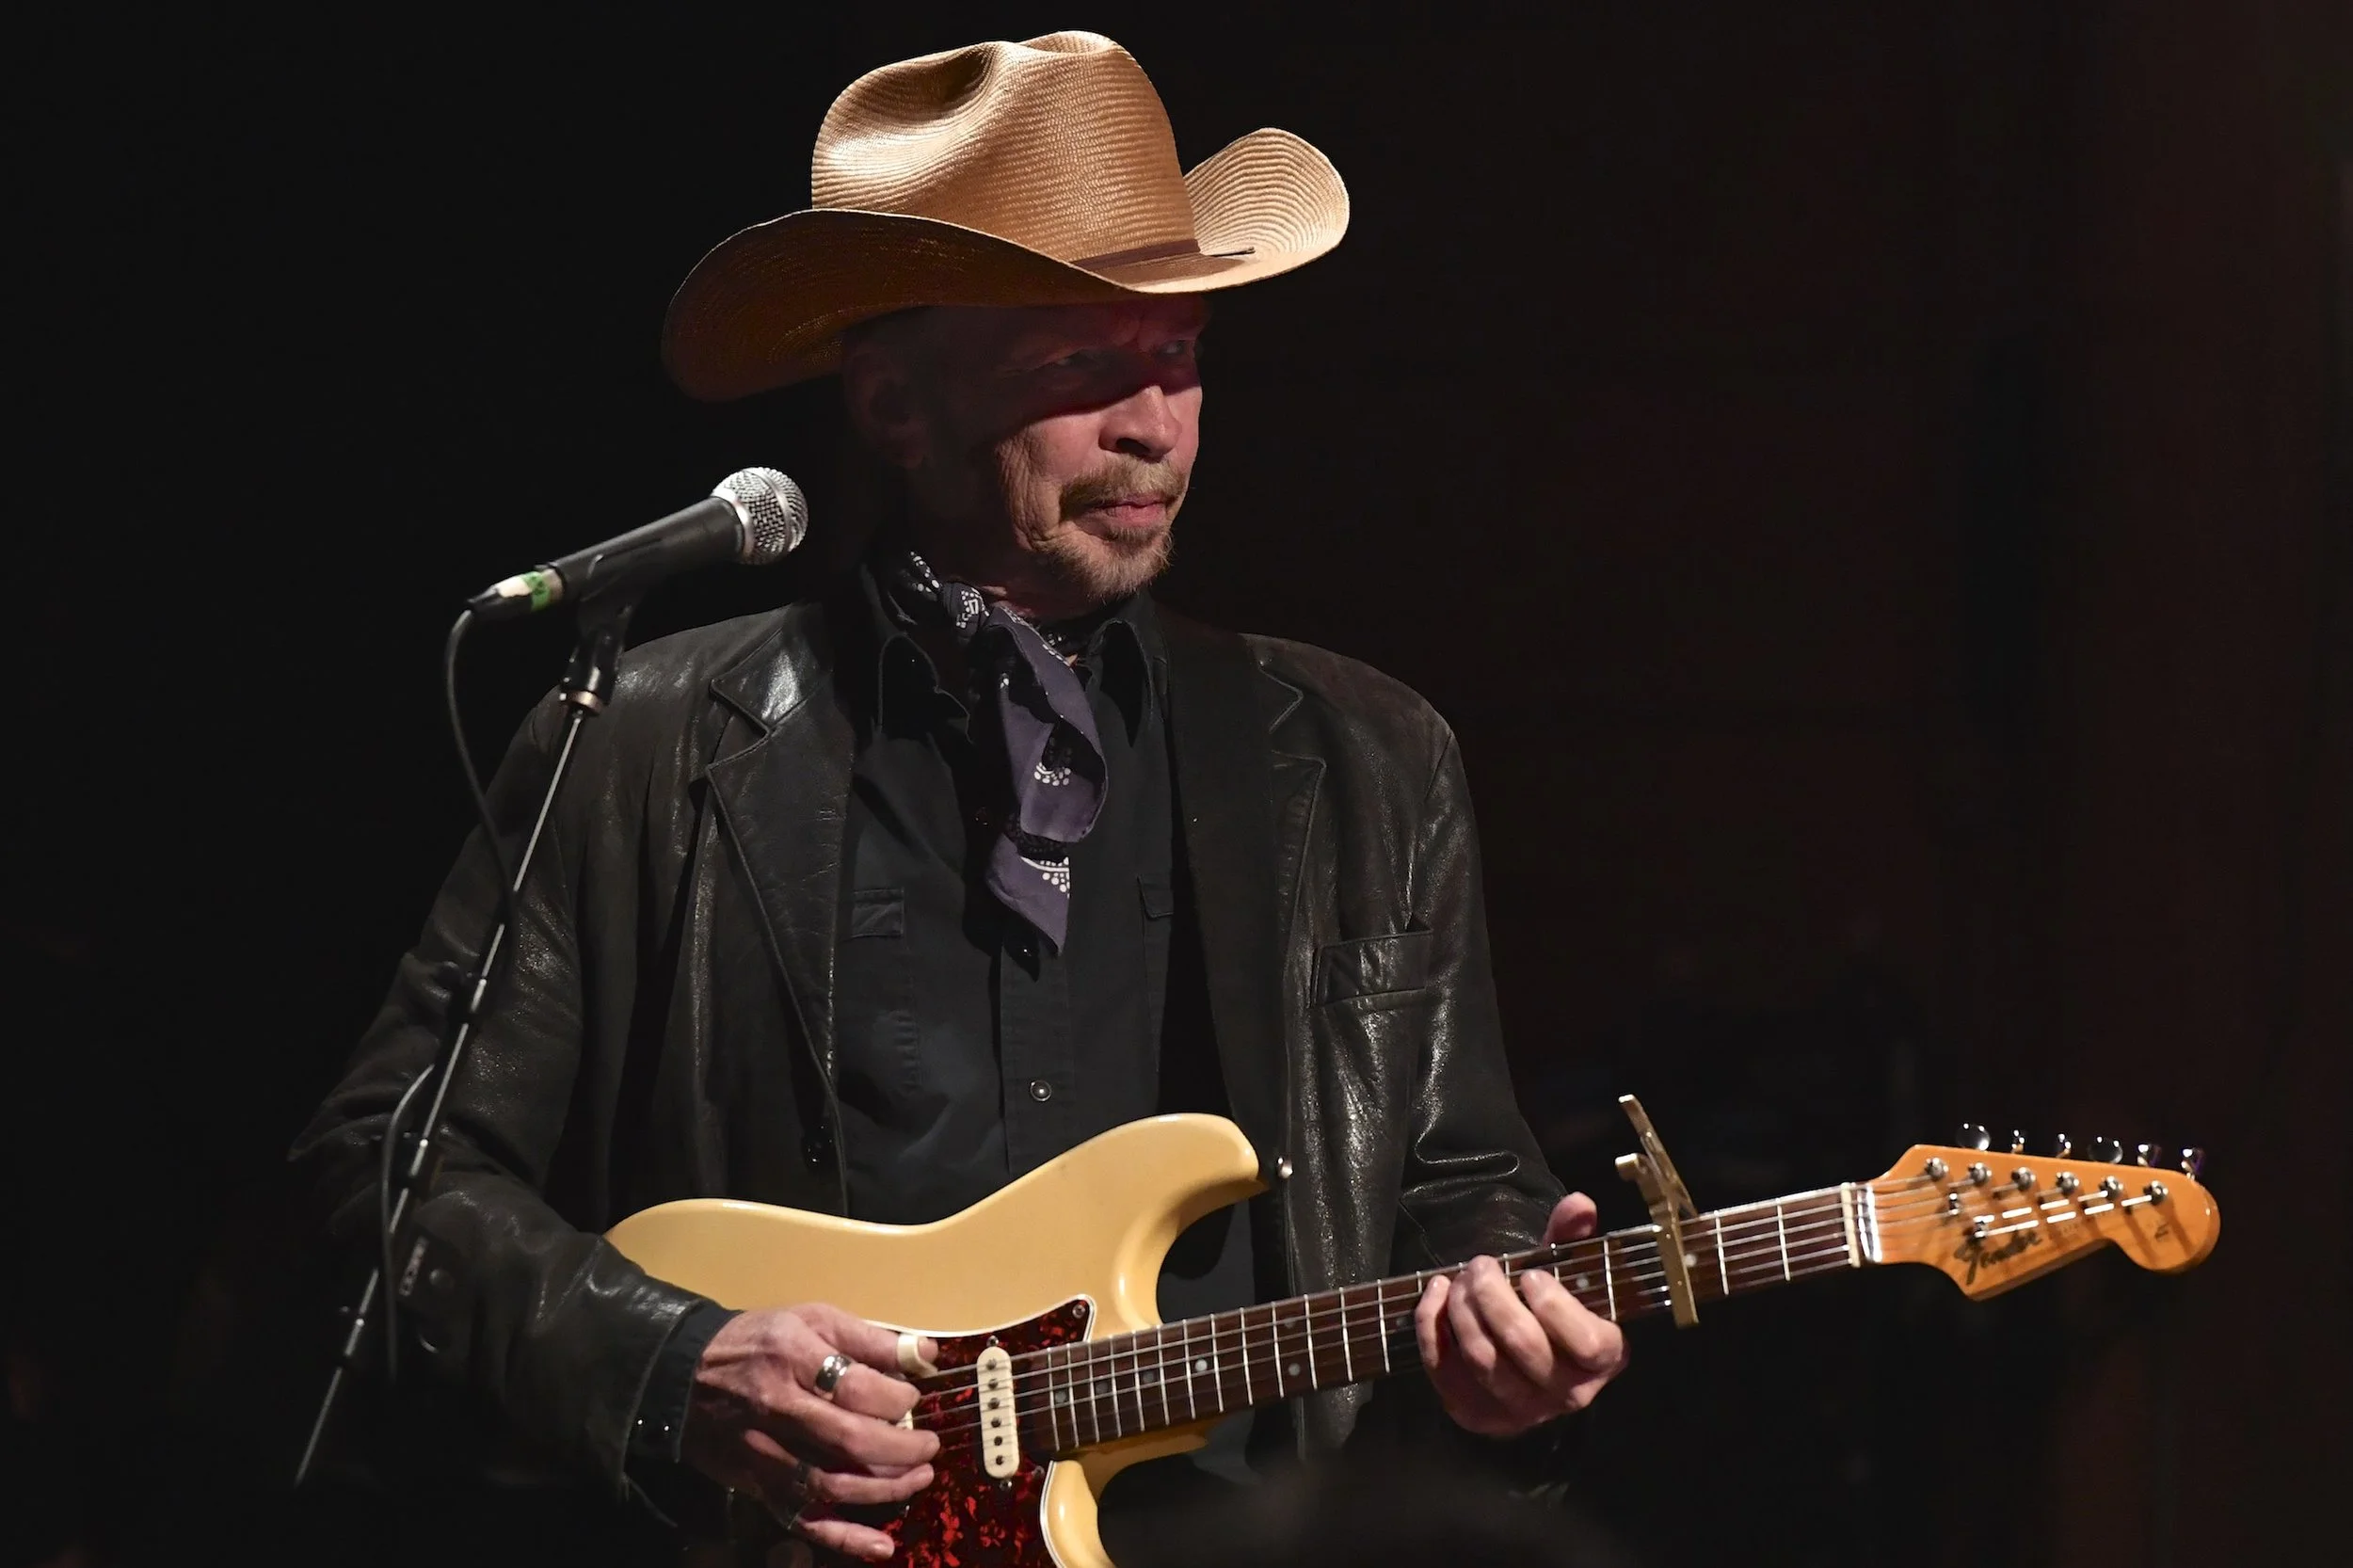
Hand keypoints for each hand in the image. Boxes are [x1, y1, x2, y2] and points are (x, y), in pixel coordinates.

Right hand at [681, 1304, 940, 1561]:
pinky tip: (881, 1545)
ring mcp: (766, 1454)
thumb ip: (870, 1339)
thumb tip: (927, 1357)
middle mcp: (778, 1408)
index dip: (896, 1399)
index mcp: (793, 1358)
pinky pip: (802, 1519)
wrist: (684, 1374)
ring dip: (885, 1489)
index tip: (913, 1399)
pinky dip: (844, 1538)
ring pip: (831, 1484)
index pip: (855, 1387)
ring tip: (919, 1477)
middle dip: (901, 1450)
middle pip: (848, 1440)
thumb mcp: (812, 1319)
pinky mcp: (758, 1485)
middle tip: (929, 1446)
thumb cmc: (760, 1341)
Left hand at [1413, 1193, 1628, 1436]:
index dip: (1556, 1307)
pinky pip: (1445, 1371)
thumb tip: (1579, 1202)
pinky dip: (1432, 1328)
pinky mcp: (1476, 1414)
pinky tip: (1435, 1294)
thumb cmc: (1547, 1310)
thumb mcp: (1563, 1273)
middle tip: (1480, 1265)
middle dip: (1494, 1296)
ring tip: (1459, 1278)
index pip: (1587, 1343)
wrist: (1521, 1361)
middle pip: (1525, 1346)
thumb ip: (1570, 1239)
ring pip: (1484, 1360)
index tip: (1530, 1276)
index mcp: (1602, 1358)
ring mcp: (1521, 1410)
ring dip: (1463, 1309)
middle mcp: (1566, 1392)